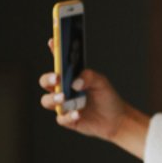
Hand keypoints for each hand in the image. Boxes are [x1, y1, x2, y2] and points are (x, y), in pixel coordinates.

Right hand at [39, 38, 150, 158]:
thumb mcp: (102, 82)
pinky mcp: (67, 119)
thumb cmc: (107, 98)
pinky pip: (61, 118)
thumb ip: (89, 77)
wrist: (116, 120)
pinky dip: (68, 115)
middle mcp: (63, 90)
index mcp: (70, 77)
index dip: (54, 51)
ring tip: (64, 98)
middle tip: (57, 78)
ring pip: (47, 101)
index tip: (53, 42)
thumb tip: (75, 82)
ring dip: (53, 98)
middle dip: (48, 79)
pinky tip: (78, 113)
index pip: (58, 63)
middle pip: (46, 82)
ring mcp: (64, 105)